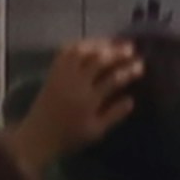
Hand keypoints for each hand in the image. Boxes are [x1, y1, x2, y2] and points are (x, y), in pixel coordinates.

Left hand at [6, 38, 140, 169]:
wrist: (38, 136)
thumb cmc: (69, 137)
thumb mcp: (96, 131)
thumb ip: (114, 115)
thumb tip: (131, 99)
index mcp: (89, 100)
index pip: (113, 79)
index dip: (128, 70)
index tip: (140, 65)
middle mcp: (76, 84)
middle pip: (99, 61)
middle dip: (117, 52)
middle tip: (131, 48)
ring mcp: (62, 76)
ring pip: (82, 52)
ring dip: (99, 44)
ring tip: (113, 42)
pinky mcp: (53, 73)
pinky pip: (65, 52)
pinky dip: (79, 45)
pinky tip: (90, 44)